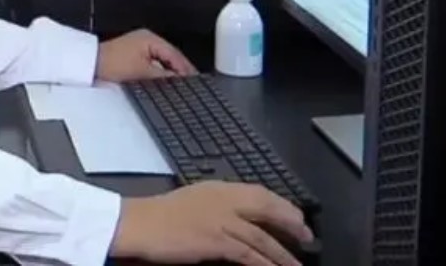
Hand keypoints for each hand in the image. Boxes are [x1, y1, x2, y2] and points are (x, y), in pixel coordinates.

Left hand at [97, 29, 196, 81]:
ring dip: (168, 75)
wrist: (89, 66)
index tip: (195, 82)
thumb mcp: (142, 72)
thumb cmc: (110, 64)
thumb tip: (179, 82)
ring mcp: (139, 48)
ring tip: (176, 88)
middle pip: (170, 58)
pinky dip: (157, 74)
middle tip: (188, 87)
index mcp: (150, 39)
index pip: (176, 55)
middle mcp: (146, 40)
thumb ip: (163, 78)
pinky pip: (152, 65)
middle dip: (179, 72)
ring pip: (161, 63)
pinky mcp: (133, 57)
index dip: (186, 70)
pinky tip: (160, 85)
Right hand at [111, 182, 311, 264]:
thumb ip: (214, 207)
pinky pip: (250, 255)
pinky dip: (265, 264)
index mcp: (216, 188)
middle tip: (307, 236)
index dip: (280, 205)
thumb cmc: (157, 216)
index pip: (258, 193)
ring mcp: (221, 220)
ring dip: (283, 252)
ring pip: (262, 237)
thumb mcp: (190, 203)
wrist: (137, 224)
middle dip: (291, 223)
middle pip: (267, 209)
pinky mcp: (217, 240)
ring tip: (297, 264)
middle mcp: (223, 200)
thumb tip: (236, 220)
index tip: (294, 215)